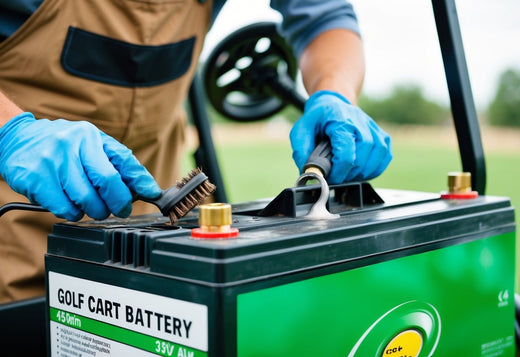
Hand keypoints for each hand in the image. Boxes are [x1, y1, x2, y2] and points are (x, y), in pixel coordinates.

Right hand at [0, 112, 160, 220]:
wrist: (17, 139)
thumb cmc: (64, 146)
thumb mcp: (92, 144)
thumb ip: (118, 163)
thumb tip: (146, 188)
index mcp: (91, 137)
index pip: (124, 160)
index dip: (141, 181)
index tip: (152, 195)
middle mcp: (72, 146)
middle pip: (108, 183)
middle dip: (119, 203)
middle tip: (119, 210)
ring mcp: (52, 162)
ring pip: (87, 201)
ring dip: (95, 211)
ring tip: (92, 206)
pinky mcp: (35, 180)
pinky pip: (64, 209)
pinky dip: (73, 214)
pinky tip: (71, 205)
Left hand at [290, 90, 391, 183]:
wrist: (332, 103)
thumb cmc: (317, 119)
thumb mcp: (300, 131)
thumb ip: (301, 152)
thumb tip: (308, 173)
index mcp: (340, 121)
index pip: (346, 153)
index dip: (338, 172)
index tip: (330, 178)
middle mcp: (360, 122)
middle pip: (363, 157)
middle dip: (349, 174)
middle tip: (338, 178)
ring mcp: (373, 128)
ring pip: (377, 157)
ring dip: (363, 172)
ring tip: (348, 175)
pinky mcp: (382, 135)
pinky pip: (385, 156)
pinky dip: (375, 168)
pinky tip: (362, 170)